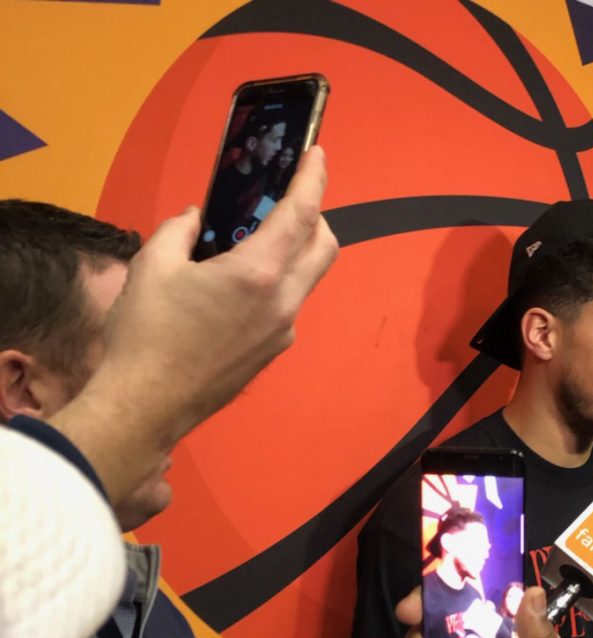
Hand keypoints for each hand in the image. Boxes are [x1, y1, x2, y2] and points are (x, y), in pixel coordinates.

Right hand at [100, 144, 336, 444]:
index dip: (313, 179)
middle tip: (290, 199)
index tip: (317, 155)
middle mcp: (283, 302)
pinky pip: (289, 306)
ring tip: (261, 239)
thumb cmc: (146, 334)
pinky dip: (280, 282)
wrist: (148, 404)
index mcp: (258, 274)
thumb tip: (197, 218)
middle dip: (316, 215)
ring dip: (298, 251)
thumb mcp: (152, 265)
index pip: (301, 214)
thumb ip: (180, 230)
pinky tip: (243, 284)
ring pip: (309, 278)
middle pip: (323, 247)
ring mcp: (283, 331)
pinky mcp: (273, 352)